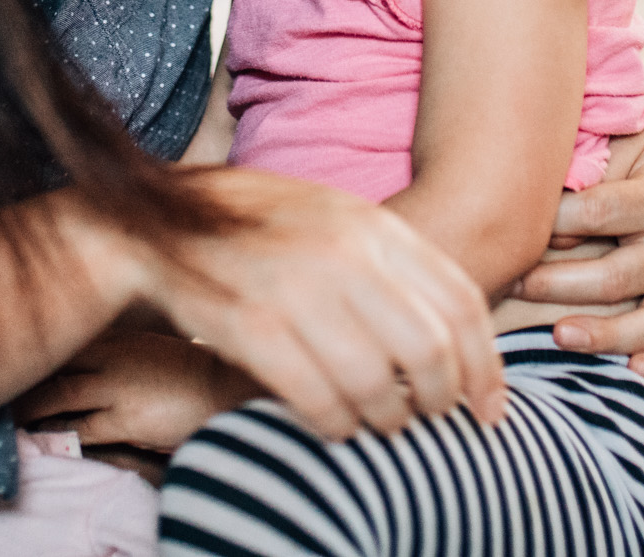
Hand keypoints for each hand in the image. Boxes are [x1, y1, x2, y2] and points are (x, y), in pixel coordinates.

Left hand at [16, 331, 255, 452]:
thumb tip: (89, 354)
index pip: (63, 337)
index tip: (11, 355)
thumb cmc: (190, 370)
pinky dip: (57, 435)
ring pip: (56, 396)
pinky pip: (78, 430)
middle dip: (23, 378)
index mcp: (118, 334)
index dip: (36, 348)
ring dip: (30, 410)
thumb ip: (118, 347)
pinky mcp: (124, 420)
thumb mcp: (150, 345)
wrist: (226, 389)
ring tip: (9, 421)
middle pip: (51, 363)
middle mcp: (111, 354)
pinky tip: (42, 440)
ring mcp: (115, 387)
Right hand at [142, 166, 504, 441]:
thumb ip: (392, 262)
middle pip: (428, 349)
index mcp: (371, 225)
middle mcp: (341, 253)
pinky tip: (334, 426)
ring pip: (375, 382)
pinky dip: (335, 424)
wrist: (154, 220)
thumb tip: (460, 329)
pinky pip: (316, 397)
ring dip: (385, 419)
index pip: (461, 302)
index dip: (486, 366)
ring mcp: (294, 287)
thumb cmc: (255, 227)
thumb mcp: (335, 218)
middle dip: (439, 400)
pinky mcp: (250, 325)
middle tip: (429, 420)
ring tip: (379, 425)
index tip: (489, 408)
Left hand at [507, 116, 643, 381]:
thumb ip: (581, 171)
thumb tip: (538, 216)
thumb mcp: (612, 143)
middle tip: (514, 284)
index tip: (513, 219)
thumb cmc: (631, 147)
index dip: (553, 219)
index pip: (597, 213)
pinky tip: (635, 371)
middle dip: (558, 284)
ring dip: (607, 334)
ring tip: (560, 336)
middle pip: (619, 275)